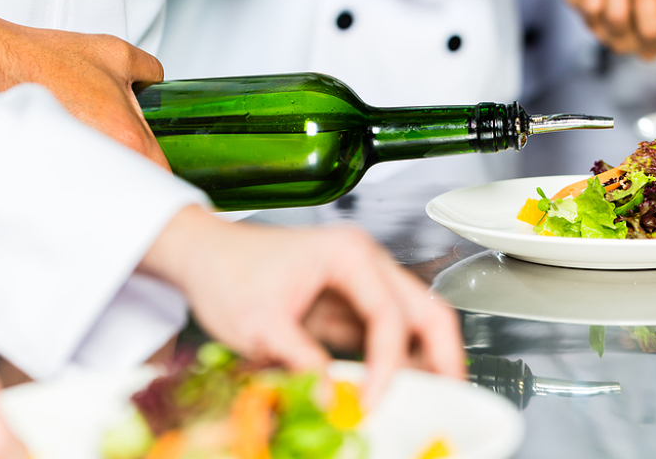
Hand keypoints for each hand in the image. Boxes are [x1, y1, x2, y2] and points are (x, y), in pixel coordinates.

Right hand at [0, 13, 168, 168]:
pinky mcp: (57, 164)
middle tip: (142, 160)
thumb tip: (157, 79)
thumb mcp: (117, 54)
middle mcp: (105, 156)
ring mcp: (79, 164)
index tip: (172, 173)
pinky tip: (85, 149)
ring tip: (110, 150)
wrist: (2, 63)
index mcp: (127, 136)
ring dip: (116, 171)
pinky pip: (85, 175)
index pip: (163, 175)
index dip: (170, 176)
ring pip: (111, 181)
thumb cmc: (49, 60)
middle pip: (138, 183)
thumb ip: (151, 69)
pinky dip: (89, 167)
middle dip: (144, 175)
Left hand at [141, 206, 464, 407]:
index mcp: (348, 254)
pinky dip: (394, 363)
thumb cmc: (229, 270)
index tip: (374, 400)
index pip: (388, 314)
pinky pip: (386, 336)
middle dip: (443, 354)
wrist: (206, 256)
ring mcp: (362, 283)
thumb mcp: (258, 324)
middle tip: (450, 396)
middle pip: (426, 308)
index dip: (388, 365)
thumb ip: (300, 361)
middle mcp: (365, 263)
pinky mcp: (350, 305)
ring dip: (423, 360)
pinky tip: (392, 389)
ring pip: (414, 322)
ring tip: (427, 399)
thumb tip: (331, 399)